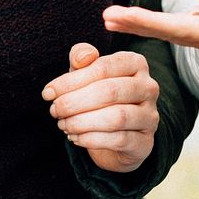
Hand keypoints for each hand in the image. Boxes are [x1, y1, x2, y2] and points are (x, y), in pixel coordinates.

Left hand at [42, 44, 158, 172]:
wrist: (117, 134)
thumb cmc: (99, 95)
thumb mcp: (86, 72)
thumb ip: (81, 57)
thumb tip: (83, 57)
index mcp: (135, 63)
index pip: (102, 68)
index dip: (70, 81)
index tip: (48, 93)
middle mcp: (148, 87)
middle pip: (109, 91)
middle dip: (74, 102)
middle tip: (54, 110)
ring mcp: (150, 116)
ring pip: (116, 117)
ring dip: (82, 122)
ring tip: (63, 124)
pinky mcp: (146, 142)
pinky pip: (119, 140)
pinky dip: (91, 139)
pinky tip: (75, 138)